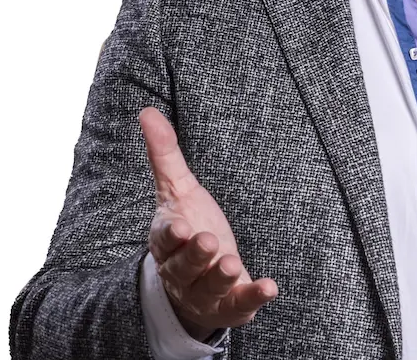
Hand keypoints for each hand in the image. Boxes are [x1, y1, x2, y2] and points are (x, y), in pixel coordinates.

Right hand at [139, 107, 278, 338]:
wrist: (193, 284)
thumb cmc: (188, 227)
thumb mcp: (178, 190)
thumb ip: (165, 154)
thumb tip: (147, 111)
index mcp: (168, 241)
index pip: (164, 239)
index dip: (171, 235)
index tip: (181, 227)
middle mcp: (182, 271)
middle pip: (185, 266)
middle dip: (196, 256)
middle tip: (209, 242)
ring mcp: (205, 292)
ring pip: (209, 288)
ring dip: (220, 277)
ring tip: (233, 263)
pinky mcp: (229, 306)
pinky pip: (239, 305)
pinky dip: (253, 298)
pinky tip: (269, 287)